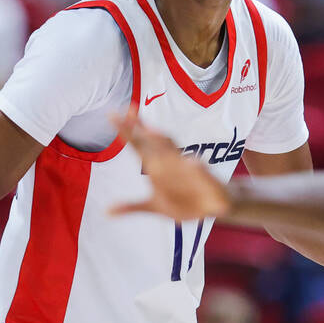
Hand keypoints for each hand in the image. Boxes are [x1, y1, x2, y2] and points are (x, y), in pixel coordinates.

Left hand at [110, 112, 230, 219]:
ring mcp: (190, 169)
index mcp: (159, 168)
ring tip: (150, 131)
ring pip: (175, 154)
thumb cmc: (183, 203)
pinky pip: (202, 172)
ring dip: (164, 143)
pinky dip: (198, 168)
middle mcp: (172, 163)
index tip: (112, 116)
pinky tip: (193, 164)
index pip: (139, 147)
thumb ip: (132, 207)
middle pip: (154, 143)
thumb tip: (107, 212)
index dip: (127, 132)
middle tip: (129, 110)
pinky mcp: (208, 180)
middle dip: (141, 129)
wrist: (216, 205)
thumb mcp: (155, 207)